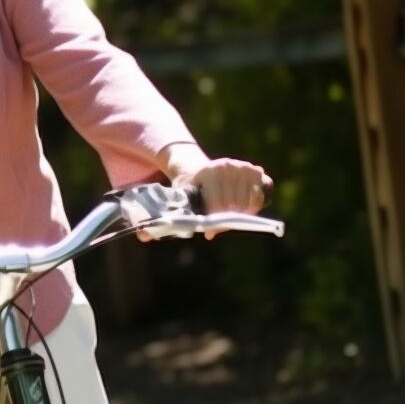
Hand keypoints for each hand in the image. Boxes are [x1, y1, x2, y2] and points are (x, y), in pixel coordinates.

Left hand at [150, 144, 272, 239]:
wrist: (196, 169)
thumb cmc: (187, 189)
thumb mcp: (176, 199)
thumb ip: (163, 218)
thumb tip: (144, 238)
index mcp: (208, 171)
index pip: (218, 204)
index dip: (215, 222)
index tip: (208, 233)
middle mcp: (227, 166)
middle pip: (235, 206)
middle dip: (225, 221)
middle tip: (216, 226)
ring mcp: (243, 166)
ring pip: (249, 203)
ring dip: (239, 215)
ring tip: (225, 216)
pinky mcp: (256, 171)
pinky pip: (260, 196)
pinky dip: (253, 205)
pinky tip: (240, 207)